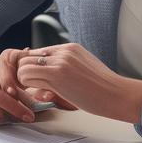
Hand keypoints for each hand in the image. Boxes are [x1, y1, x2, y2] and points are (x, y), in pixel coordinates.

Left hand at [17, 44, 141, 123]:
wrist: (117, 94)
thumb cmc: (104, 88)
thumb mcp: (85, 68)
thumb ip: (68, 67)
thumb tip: (52, 77)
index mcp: (70, 48)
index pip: (39, 52)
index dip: (34, 67)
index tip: (35, 80)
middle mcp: (62, 51)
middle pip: (29, 56)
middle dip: (25, 72)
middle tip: (29, 87)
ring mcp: (59, 62)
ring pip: (24, 65)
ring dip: (24, 79)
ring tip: (31, 91)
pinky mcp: (57, 75)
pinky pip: (28, 75)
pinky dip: (26, 85)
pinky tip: (34, 94)